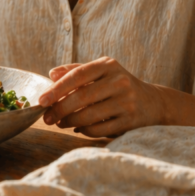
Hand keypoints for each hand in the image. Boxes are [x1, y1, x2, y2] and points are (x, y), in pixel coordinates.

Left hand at [39, 58, 166, 137]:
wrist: (152, 102)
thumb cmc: (118, 85)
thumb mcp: (101, 71)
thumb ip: (76, 70)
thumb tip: (52, 75)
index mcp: (108, 65)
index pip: (78, 75)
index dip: (57, 89)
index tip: (41, 101)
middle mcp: (119, 81)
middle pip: (82, 97)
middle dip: (60, 109)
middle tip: (46, 118)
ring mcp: (127, 101)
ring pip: (89, 115)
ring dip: (70, 122)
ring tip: (60, 123)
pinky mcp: (130, 121)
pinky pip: (100, 129)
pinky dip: (84, 131)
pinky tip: (77, 128)